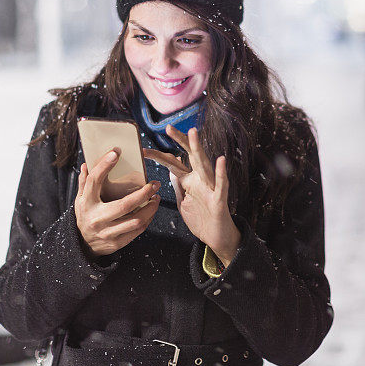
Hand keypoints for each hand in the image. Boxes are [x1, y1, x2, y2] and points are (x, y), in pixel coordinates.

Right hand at [74, 149, 160, 255]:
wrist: (82, 245)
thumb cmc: (85, 216)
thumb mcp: (80, 199)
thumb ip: (84, 183)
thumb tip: (86, 164)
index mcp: (86, 203)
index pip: (94, 181)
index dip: (104, 166)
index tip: (116, 153)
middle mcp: (97, 218)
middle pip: (125, 205)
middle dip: (144, 193)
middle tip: (155, 184)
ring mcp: (107, 232)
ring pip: (136, 220)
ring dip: (150, 208)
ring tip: (156, 197)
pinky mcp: (117, 242)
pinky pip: (138, 230)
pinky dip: (148, 219)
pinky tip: (151, 210)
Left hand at [142, 126, 240, 266]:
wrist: (216, 238)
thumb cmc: (201, 220)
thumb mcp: (184, 202)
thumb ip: (178, 185)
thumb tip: (170, 171)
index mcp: (190, 180)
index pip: (174, 163)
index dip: (159, 156)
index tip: (143, 150)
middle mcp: (200, 180)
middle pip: (189, 156)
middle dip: (180, 141)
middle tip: (168, 128)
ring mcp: (210, 188)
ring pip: (204, 165)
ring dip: (198, 149)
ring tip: (193, 133)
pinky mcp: (219, 199)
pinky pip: (221, 185)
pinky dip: (220, 173)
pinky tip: (220, 160)